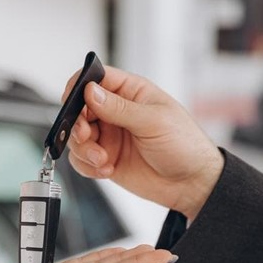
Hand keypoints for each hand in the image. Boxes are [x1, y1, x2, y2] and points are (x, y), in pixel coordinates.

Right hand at [64, 66, 223, 220]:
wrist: (191, 183)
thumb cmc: (185, 145)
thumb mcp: (154, 121)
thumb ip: (119, 108)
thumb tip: (91, 91)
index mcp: (131, 93)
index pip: (96, 79)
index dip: (79, 86)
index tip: (71, 100)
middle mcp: (116, 113)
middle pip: (80, 109)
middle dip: (78, 124)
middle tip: (86, 136)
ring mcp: (110, 136)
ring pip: (77, 137)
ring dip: (83, 149)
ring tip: (102, 159)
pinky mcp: (105, 159)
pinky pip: (82, 160)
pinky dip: (87, 166)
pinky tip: (106, 169)